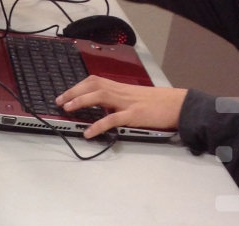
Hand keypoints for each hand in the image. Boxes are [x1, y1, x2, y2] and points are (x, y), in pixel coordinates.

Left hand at [55, 78, 186, 138]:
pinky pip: (113, 119)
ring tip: (68, 109)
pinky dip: (99, 125)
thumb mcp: (135, 100)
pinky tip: (88, 132)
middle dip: (74, 91)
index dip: (78, 86)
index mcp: (121, 88)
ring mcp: (128, 103)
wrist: (179, 105)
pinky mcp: (135, 115)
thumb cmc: (158, 105)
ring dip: (82, 101)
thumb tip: (102, 110)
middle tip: (59, 101)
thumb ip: (118, 103)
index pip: (96, 81)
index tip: (65, 94)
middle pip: (94, 84)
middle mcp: (122, 92)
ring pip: (100, 95)